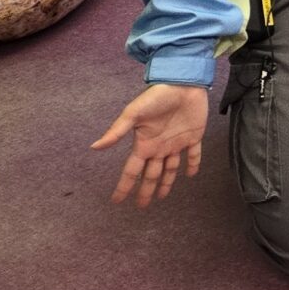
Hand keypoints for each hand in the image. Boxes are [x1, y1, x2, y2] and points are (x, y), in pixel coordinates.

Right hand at [91, 82, 210, 207]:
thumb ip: (117, 131)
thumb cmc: (156, 97)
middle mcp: (159, 147)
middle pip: (151, 175)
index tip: (116, 201)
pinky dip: (193, 164)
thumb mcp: (133, 113)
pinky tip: (191, 175)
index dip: (124, 186)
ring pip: (170, 169)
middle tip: (142, 206)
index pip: (132, 171)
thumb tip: (94, 147)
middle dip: (146, 190)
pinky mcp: (193, 136)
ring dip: (166, 182)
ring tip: (162, 197)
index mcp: (144, 144)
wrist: (182, 82)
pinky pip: (194, 154)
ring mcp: (176, 142)